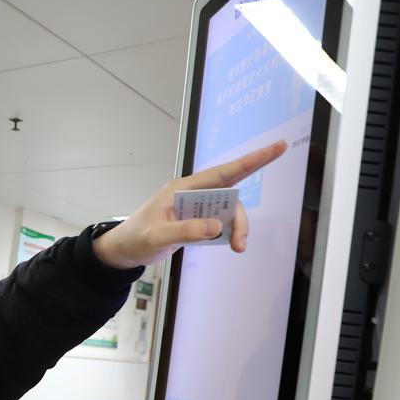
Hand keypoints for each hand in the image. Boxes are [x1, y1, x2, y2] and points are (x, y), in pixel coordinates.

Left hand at [93, 140, 287, 268]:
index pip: (222, 172)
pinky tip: (229, 244)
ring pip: (227, 212)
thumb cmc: (136, 238)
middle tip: (242, 240)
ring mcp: (195, 208)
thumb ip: (185, 230)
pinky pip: (220, 224)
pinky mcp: (196, 222)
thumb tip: (216, 226)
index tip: (275, 148)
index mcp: (182, 188)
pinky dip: (228, 233)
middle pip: (230, 196)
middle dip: (241, 217)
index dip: (251, 160)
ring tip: (236, 248)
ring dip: (236, 229)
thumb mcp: (157, 235)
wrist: (124, 251)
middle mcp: (192, 194)